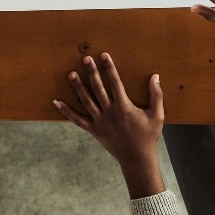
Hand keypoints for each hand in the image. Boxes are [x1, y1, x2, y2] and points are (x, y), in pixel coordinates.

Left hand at [55, 53, 163, 167]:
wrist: (136, 159)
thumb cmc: (148, 136)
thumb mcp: (157, 116)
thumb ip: (156, 95)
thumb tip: (155, 77)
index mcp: (124, 107)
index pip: (115, 82)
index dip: (109, 68)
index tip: (104, 55)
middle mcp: (109, 112)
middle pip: (98, 88)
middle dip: (91, 72)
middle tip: (85, 59)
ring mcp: (100, 122)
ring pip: (86, 101)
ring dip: (78, 87)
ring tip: (71, 74)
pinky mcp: (94, 131)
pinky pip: (77, 119)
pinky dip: (67, 111)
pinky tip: (57, 102)